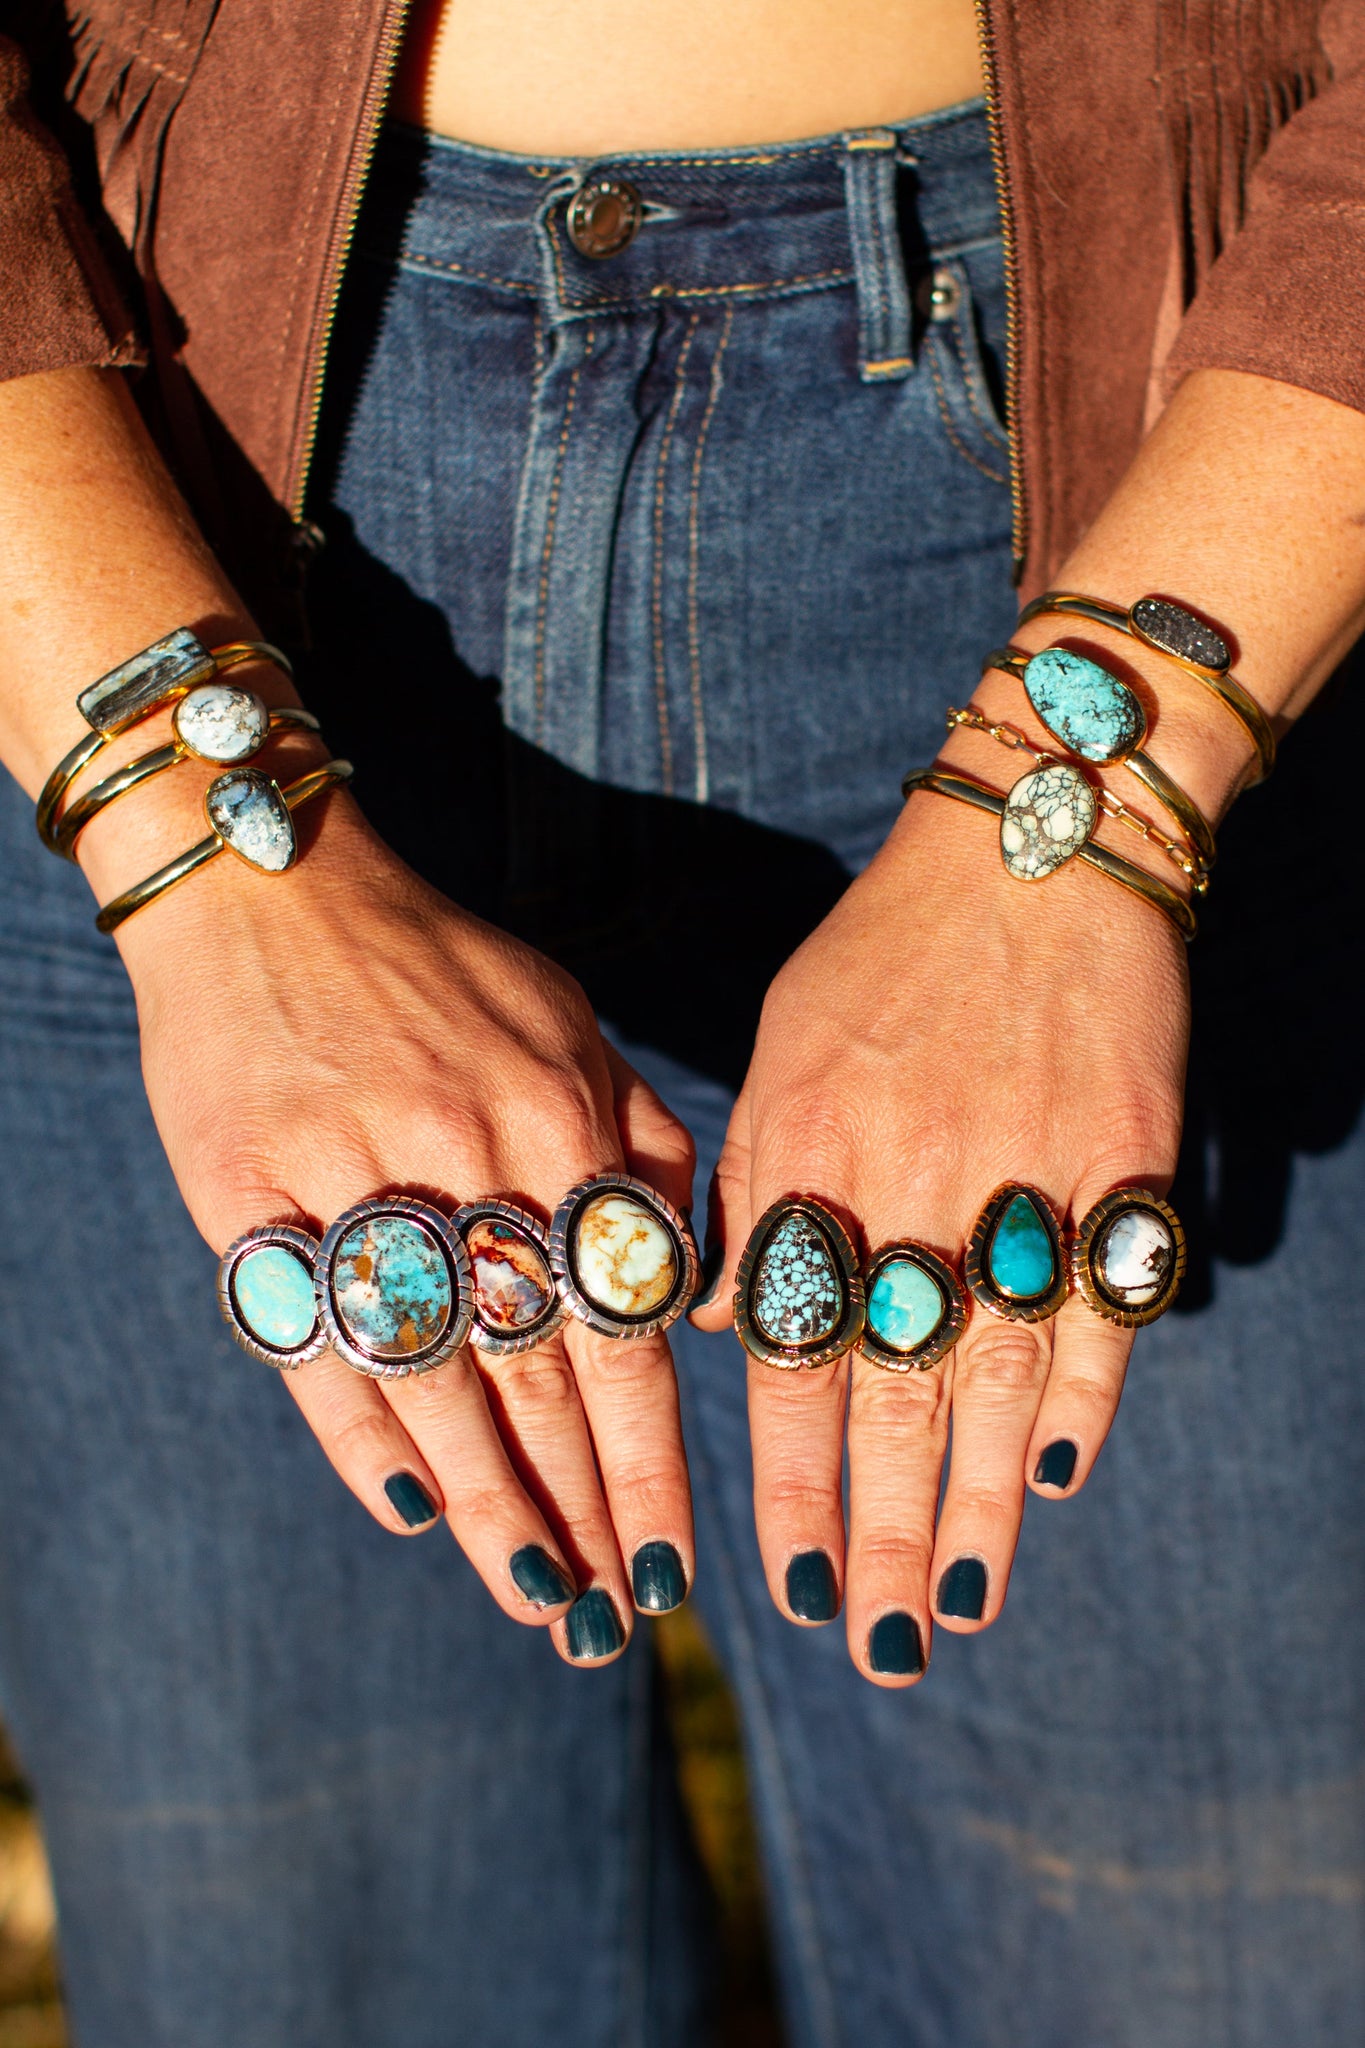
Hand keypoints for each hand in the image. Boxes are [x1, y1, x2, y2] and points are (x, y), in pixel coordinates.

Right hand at [112, 794, 696, 1663]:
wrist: (272, 887)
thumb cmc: (436, 963)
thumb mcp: (566, 1019)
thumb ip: (631, 1136)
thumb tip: (690, 1268)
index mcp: (555, 1119)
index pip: (620, 1326)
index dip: (648, 1455)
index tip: (673, 1562)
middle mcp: (464, 1155)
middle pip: (536, 1371)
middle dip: (582, 1504)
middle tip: (610, 1615)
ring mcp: (350, 1173)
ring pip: (434, 1374)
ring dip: (488, 1501)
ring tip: (534, 1598)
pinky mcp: (245, 1189)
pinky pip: (312, 1336)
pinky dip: (359, 1429)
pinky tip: (413, 1511)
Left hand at [693, 788, 1187, 1683]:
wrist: (1027, 861)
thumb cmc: (881, 961)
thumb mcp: (782, 1058)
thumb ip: (757, 1193)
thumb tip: (739, 1322)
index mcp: (811, 1165)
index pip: (792, 1364)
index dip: (793, 1483)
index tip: (788, 1586)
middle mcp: (910, 1190)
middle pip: (893, 1399)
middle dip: (881, 1538)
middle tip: (878, 1649)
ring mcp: (1022, 1183)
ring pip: (994, 1381)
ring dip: (975, 1506)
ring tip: (959, 1610)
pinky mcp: (1116, 1167)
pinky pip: (1095, 1309)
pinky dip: (1078, 1399)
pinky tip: (1048, 1481)